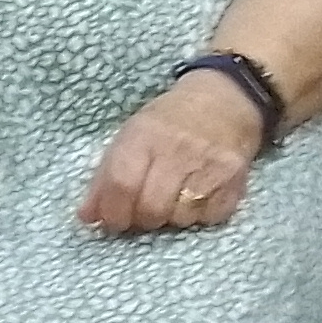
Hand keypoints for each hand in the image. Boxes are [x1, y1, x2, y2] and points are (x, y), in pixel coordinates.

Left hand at [79, 71, 262, 234]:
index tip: (112, 221)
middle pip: (151, 207)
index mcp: (143, 135)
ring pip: (180, 217)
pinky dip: (198, 216)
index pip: (121, 183)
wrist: (224, 101)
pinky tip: (196, 197)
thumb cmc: (168, 122)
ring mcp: (208, 166)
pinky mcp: (234, 181)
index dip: (113, 212)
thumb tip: (87, 217)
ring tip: (171, 198)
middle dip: (141, 219)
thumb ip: (105, 176)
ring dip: (170, 218)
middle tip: (142, 213)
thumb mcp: (131, 135)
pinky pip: (209, 218)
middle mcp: (176, 150)